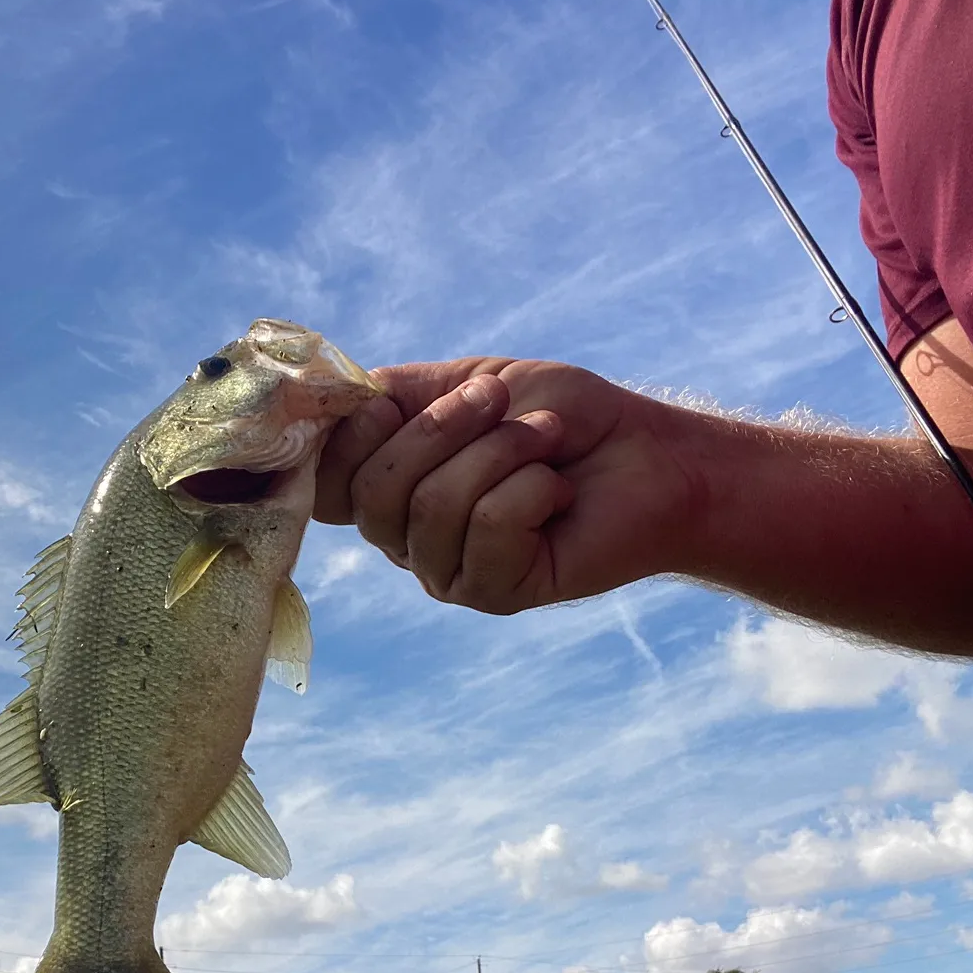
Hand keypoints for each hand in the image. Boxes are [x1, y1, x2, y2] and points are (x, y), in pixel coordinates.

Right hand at [315, 358, 701, 613]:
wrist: (647, 454)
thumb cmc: (562, 417)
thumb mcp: (470, 380)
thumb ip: (398, 393)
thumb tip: (337, 398)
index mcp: (391, 489)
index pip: (325, 483)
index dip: (348, 438)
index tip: (390, 400)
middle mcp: (406, 539)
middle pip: (375, 492)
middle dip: (442, 429)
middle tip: (501, 402)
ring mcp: (447, 572)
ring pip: (433, 507)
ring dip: (500, 453)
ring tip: (545, 443)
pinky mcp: (495, 592)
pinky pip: (488, 529)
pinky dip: (532, 490)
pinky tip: (558, 495)